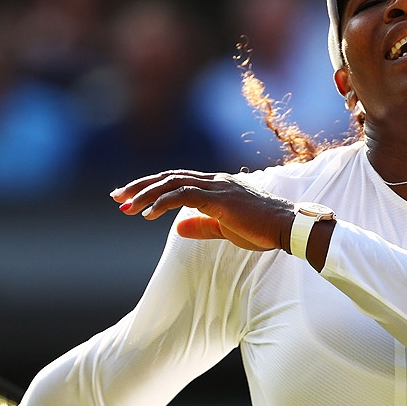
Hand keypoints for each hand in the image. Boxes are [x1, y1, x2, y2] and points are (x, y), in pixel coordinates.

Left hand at [111, 170, 295, 251]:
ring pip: (173, 183)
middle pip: (169, 176)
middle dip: (140, 187)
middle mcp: (214, 181)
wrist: (288, 227)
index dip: (151, 187)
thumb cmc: (262, 229)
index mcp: (215, 185)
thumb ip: (201, 225)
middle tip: (117, 198)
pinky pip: (185, 196)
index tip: (129, 197)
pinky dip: (163, 202)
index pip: (176, 180)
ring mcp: (217, 187)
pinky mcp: (220, 199)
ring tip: (127, 207)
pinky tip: (149, 214)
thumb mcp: (226, 228)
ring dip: (146, 194)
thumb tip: (177, 226)